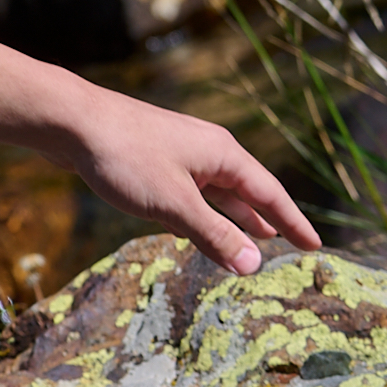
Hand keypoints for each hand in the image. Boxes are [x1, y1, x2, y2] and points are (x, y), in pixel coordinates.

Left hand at [58, 89, 320, 274]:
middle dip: (264, 219)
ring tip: (250, 239)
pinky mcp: (150, 159)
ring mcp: (177, 153)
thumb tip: (254, 264)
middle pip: (245, 191)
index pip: (270, 194)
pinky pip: (185, 191)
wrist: (71, 121)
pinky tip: (192, 228)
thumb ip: (215, 234)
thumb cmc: (126, 158)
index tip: (315, 245)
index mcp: (223, 155)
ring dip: (230, 218)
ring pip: (213, 192)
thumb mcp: (175, 204)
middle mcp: (206, 150)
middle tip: (287, 243)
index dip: (293, 222)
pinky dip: (196, 212)